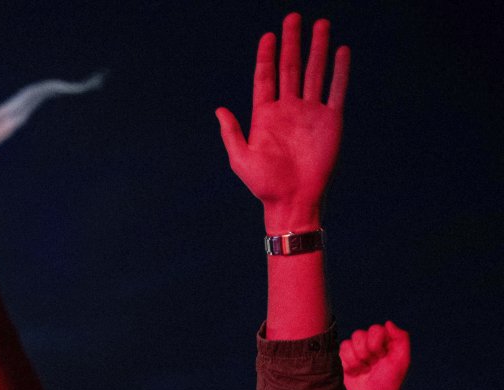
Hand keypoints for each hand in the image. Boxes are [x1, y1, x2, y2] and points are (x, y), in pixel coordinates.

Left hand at [215, 14, 348, 230]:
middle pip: (290, 67)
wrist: (292, 201)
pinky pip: (336, 90)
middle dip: (292, 42)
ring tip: (320, 24)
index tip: (268, 36)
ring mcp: (310, 112)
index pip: (266, 77)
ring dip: (317, 49)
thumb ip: (231, 132)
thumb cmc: (264, 185)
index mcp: (265, 115)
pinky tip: (340, 51)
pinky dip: (339, 71)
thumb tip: (219, 109)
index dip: (266, 56)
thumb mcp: (241, 158)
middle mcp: (289, 109)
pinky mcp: (331, 120)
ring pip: (314, 72)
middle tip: (293, 18)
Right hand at [339, 321, 410, 389]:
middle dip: (365, 353)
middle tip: (372, 364)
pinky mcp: (343, 359)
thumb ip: (401, 338)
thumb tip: (389, 323)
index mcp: (384, 340)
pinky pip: (340, 353)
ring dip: (356, 360)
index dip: (376, 343)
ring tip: (364, 370)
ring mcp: (355, 351)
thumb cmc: (390, 381)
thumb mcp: (402, 359)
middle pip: (359, 334)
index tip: (382, 356)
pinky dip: (348, 364)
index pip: (375, 329)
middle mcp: (369, 343)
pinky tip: (355, 372)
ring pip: (347, 343)